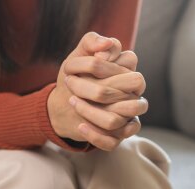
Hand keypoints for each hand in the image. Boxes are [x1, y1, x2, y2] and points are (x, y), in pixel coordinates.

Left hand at [48, 32, 146, 149]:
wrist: (61, 105)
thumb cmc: (74, 78)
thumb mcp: (78, 56)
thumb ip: (91, 42)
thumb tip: (106, 44)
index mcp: (128, 73)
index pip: (131, 61)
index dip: (106, 64)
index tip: (85, 64)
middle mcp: (133, 95)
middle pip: (128, 94)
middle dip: (96, 89)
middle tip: (71, 85)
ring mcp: (128, 117)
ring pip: (118, 120)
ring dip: (91, 112)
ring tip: (73, 103)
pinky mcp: (118, 136)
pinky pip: (113, 141)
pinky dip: (94, 135)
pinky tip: (79, 125)